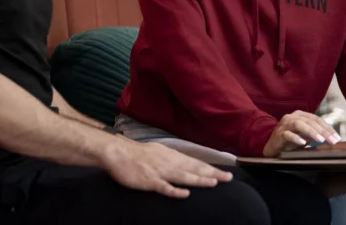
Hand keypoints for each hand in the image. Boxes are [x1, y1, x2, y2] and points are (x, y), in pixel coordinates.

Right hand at [103, 138, 232, 198]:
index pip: (195, 163)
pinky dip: (175, 190)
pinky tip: (185, 194)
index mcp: (172, 156)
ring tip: (213, 183)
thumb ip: (172, 158)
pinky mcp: (149, 181)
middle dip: (211, 173)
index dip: (210, 168)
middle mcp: (169, 162)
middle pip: (194, 169)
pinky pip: (164, 187)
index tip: (223, 173)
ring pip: (183, 176)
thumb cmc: (137, 153)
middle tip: (228, 178)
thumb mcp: (159, 151)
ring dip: (199, 179)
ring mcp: (160, 172)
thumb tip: (185, 163)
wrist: (117, 152)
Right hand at [262, 110, 340, 157]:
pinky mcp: (278, 134)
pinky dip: (296, 138)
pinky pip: (287, 134)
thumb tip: (332, 139)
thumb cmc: (290, 141)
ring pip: (299, 125)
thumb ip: (315, 135)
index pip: (317, 119)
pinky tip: (303, 143)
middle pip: (310, 121)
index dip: (328, 128)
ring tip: (320, 140)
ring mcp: (284, 124)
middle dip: (323, 131)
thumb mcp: (304, 137)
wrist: (270, 146)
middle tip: (332, 141)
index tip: (337, 138)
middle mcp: (292, 117)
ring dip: (311, 132)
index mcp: (300, 115)